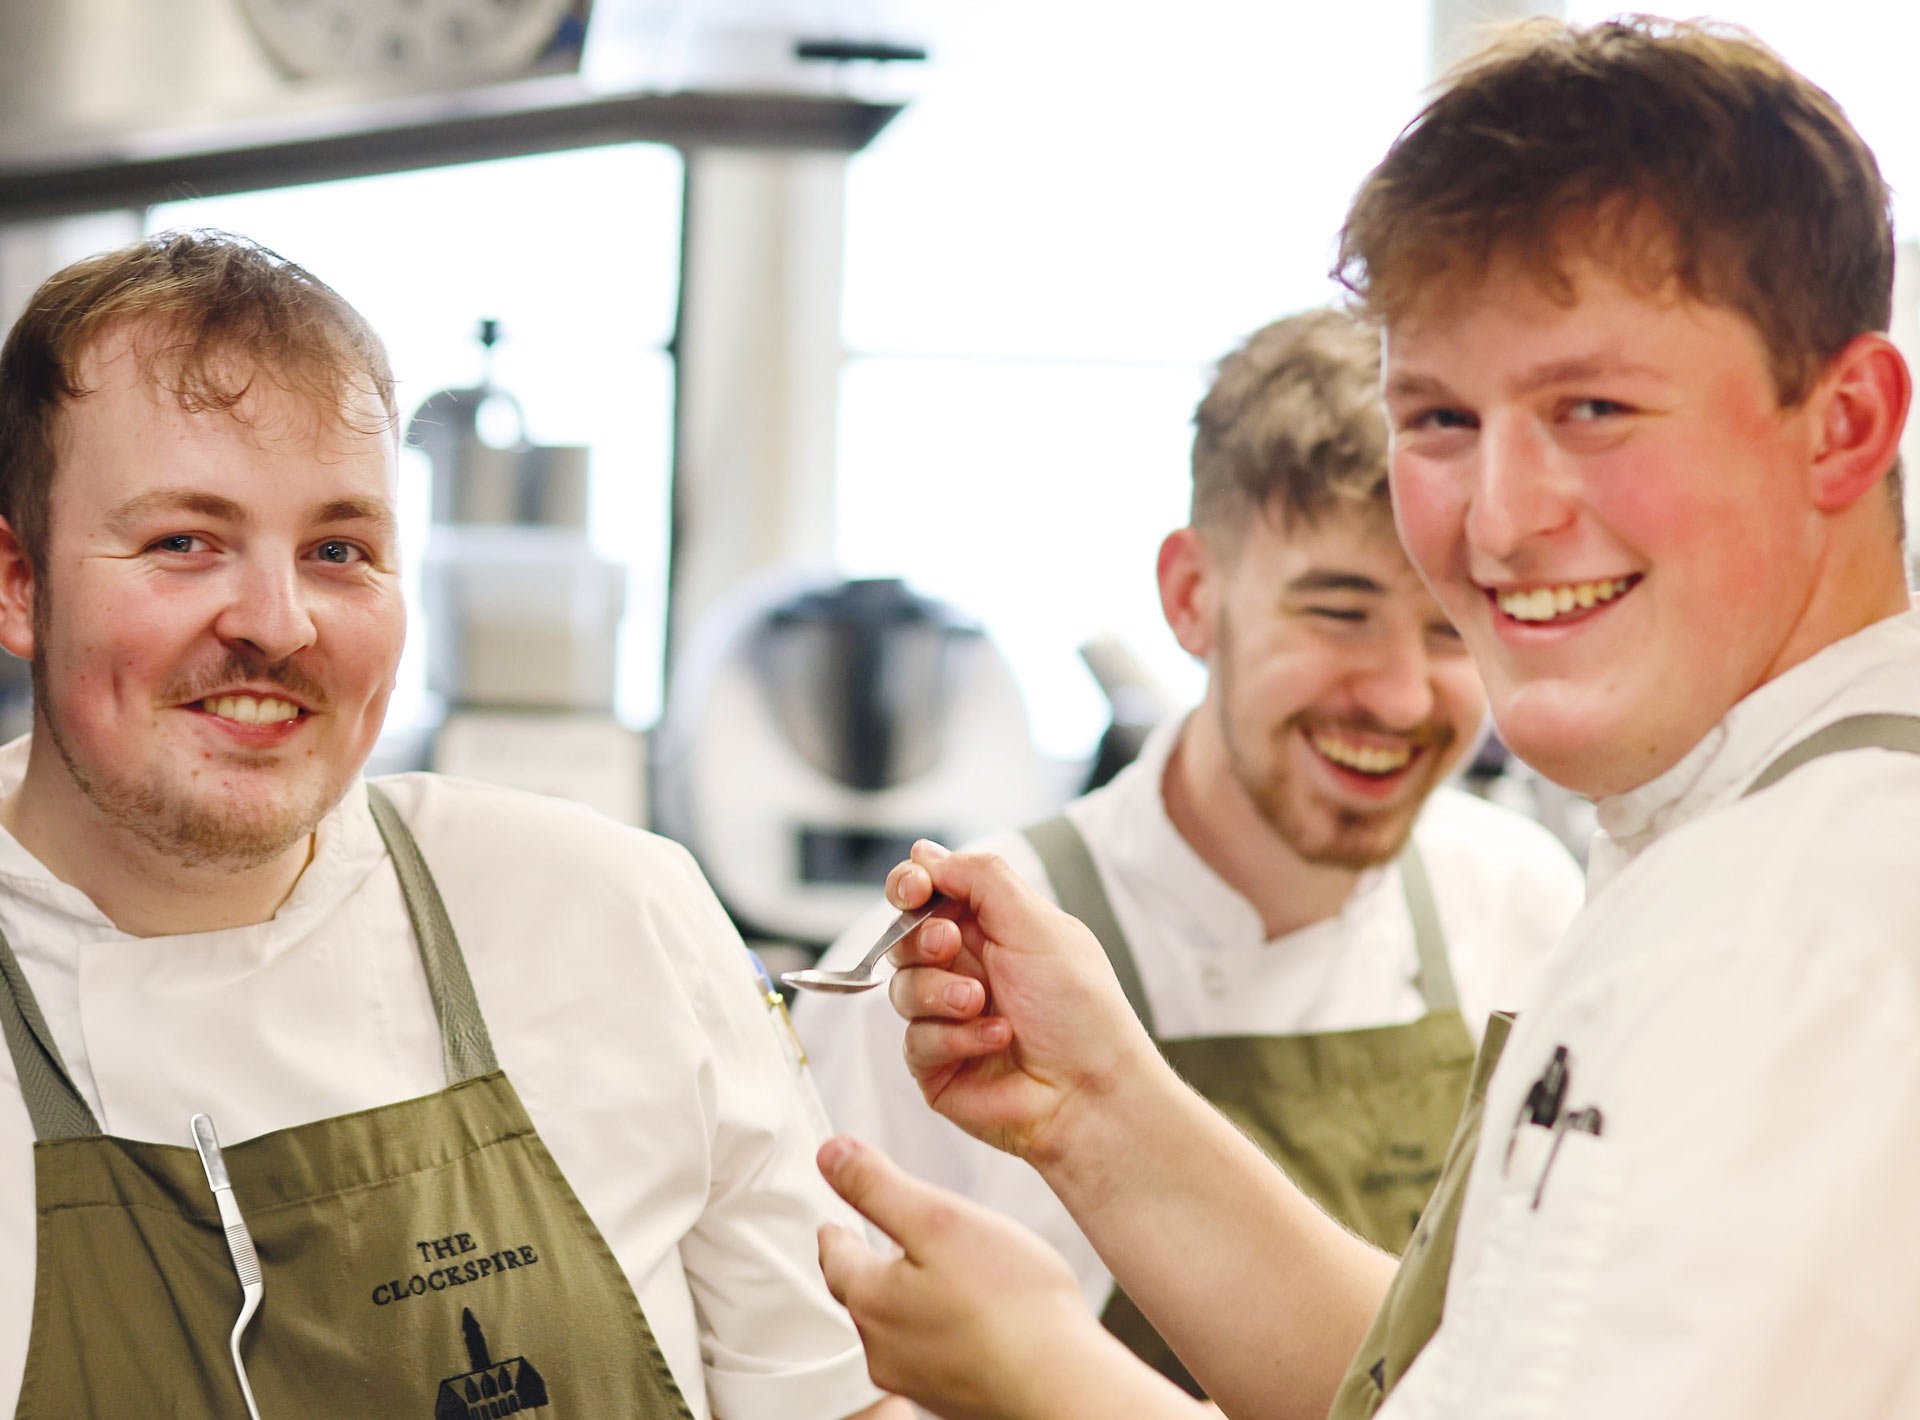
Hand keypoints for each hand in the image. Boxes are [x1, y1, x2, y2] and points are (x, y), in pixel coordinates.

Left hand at [818, 1135, 1167, 1419]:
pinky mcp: (953, 1398)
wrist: (1063, 1387)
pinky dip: (939, 1331)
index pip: (836, 1257)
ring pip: (896, 1329)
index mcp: (873, 1300)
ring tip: (928, 1278)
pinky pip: (932, 1355)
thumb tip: (830, 1154)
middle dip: (870, 1268)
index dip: (836, 1233)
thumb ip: (879, 1187)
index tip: (835, 1226)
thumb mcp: (938, 1219)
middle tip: (877, 1246)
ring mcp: (919, 1380)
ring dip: (906, 1300)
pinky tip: (968, 1321)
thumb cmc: (1010, 1302)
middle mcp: (884, 1348)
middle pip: (863, 1296)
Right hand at [881, 842, 1158, 1164]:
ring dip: (940, 992)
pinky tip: (996, 1039)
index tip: (914, 889)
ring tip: (982, 1004)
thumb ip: (980, 878)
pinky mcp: (937, 1064)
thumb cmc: (1080, 1009)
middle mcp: (966, 969)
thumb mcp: (1037, 924)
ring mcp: (948, 1018)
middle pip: (903, 937)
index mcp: (991, 929)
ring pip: (902, 987)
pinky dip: (954, 1037)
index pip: (928, 892)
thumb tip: (926, 852)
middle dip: (921, 938)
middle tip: (949, 946)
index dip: (911, 885)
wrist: (1092, 1091)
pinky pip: (914, 1039)